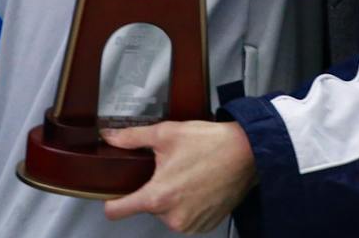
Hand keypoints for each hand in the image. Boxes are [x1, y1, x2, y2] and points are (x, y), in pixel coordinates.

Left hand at [100, 121, 256, 232]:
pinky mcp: (205, 225)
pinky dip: (189, 206)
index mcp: (158, 196)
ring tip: (189, 177)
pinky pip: (186, 218)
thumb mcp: (167, 133)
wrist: (247, 152)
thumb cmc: (211, 143)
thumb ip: (133, 137)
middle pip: (148, 207)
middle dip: (155, 190)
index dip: (112, 201)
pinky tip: (199, 187)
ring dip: (173, 199)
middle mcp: (173, 216)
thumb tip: (111, 137)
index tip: (114, 195)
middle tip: (171, 171)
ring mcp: (190, 224)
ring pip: (167, 213)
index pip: (117, 212)